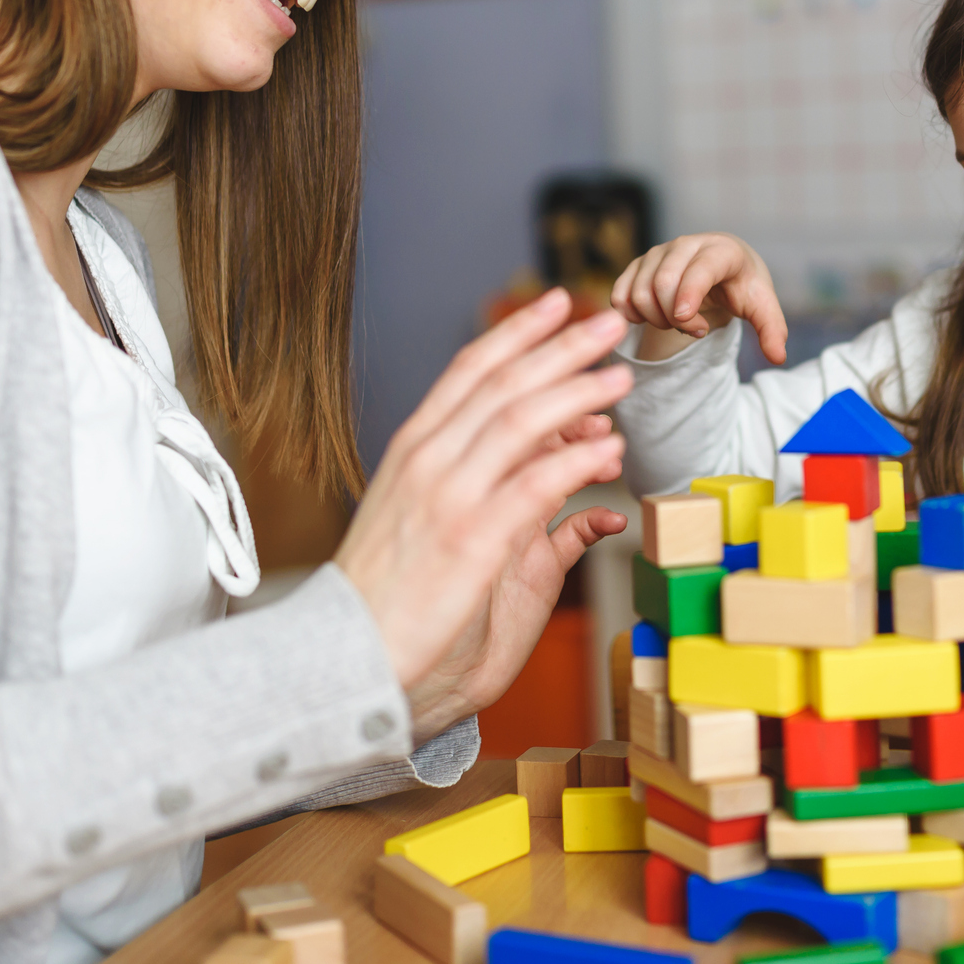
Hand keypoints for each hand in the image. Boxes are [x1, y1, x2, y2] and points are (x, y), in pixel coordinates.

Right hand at [335, 289, 632, 708]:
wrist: (343, 659)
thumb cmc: (391, 600)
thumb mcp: (437, 531)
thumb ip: (504, 504)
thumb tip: (576, 502)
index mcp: (414, 449)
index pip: (470, 371)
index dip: (518, 333)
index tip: (559, 305)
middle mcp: (428, 461)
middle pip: (504, 384)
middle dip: (561, 347)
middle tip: (610, 322)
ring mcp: (447, 498)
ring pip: (521, 422)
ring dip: (577, 393)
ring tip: (620, 379)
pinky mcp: (469, 542)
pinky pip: (532, 486)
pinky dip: (574, 462)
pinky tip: (607, 451)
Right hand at [611, 232, 788, 364]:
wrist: (722, 269)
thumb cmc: (743, 286)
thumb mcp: (762, 306)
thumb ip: (772, 330)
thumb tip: (778, 357)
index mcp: (721, 250)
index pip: (701, 268)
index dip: (691, 294)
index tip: (689, 322)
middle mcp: (686, 245)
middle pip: (664, 283)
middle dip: (676, 318)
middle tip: (697, 330)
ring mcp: (658, 253)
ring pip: (640, 291)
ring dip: (656, 319)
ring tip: (680, 323)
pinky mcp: (638, 265)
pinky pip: (620, 294)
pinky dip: (631, 314)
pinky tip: (653, 319)